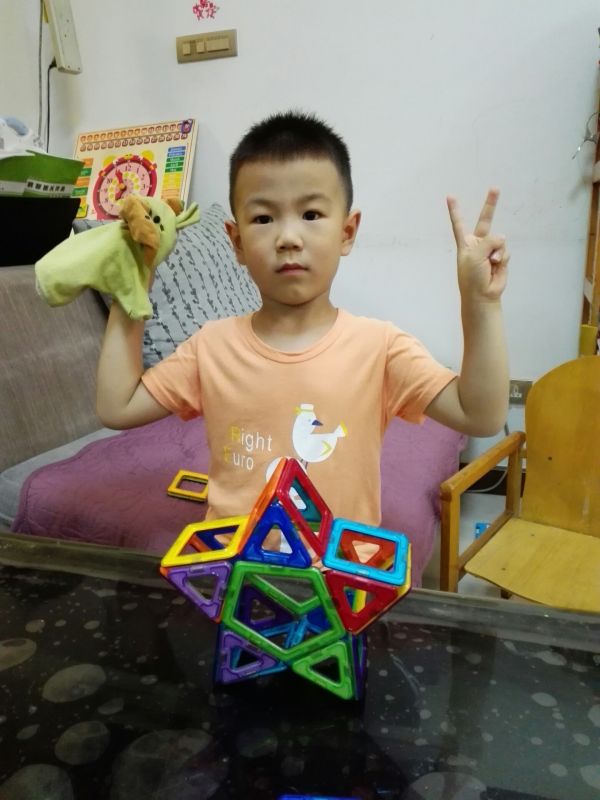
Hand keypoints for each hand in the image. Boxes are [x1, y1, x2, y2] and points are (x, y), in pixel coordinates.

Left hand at [447, 188, 508, 302]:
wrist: (482, 295)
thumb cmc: (471, 277)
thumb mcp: (474, 256)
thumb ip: (488, 241)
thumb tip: (502, 237)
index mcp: (465, 243)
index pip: (459, 224)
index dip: (455, 210)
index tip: (450, 196)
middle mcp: (478, 244)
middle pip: (485, 220)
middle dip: (491, 204)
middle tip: (495, 188)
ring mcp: (490, 250)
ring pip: (499, 240)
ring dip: (496, 252)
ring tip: (489, 264)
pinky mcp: (501, 257)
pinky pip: (505, 251)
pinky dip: (502, 258)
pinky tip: (496, 267)